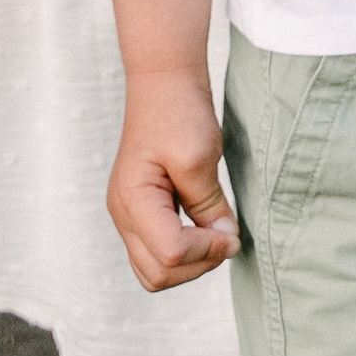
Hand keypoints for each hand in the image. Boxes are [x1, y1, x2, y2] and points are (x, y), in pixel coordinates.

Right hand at [108, 71, 237, 291]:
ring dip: (189, 264)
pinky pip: (155, 252)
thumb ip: (210, 205)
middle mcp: (122, 214)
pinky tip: (202, 227)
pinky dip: (181, 252)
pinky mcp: (139, 211)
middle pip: (157, 275)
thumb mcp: (199, 156)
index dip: (206, 251)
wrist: (164, 80)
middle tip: (226, 237)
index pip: (169, 254)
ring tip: (215, 234)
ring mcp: (127, 214)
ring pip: (153, 271)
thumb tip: (225, 241)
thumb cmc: (178, 111)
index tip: (233, 233)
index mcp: (132, 200)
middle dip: (197, 265)